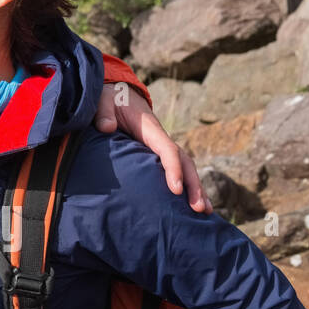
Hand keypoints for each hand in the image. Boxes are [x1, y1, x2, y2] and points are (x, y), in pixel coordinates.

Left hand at [96, 83, 211, 213]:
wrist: (118, 96)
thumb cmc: (111, 100)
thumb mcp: (103, 101)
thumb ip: (103, 112)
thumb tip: (107, 127)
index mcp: (150, 129)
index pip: (168, 150)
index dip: (173, 169)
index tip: (175, 190)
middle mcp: (161, 139)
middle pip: (184, 162)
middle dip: (193, 185)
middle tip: (199, 208)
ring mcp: (161, 148)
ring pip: (185, 168)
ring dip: (195, 189)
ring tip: (204, 212)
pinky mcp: (157, 155)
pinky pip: (176, 170)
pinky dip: (186, 186)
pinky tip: (189, 205)